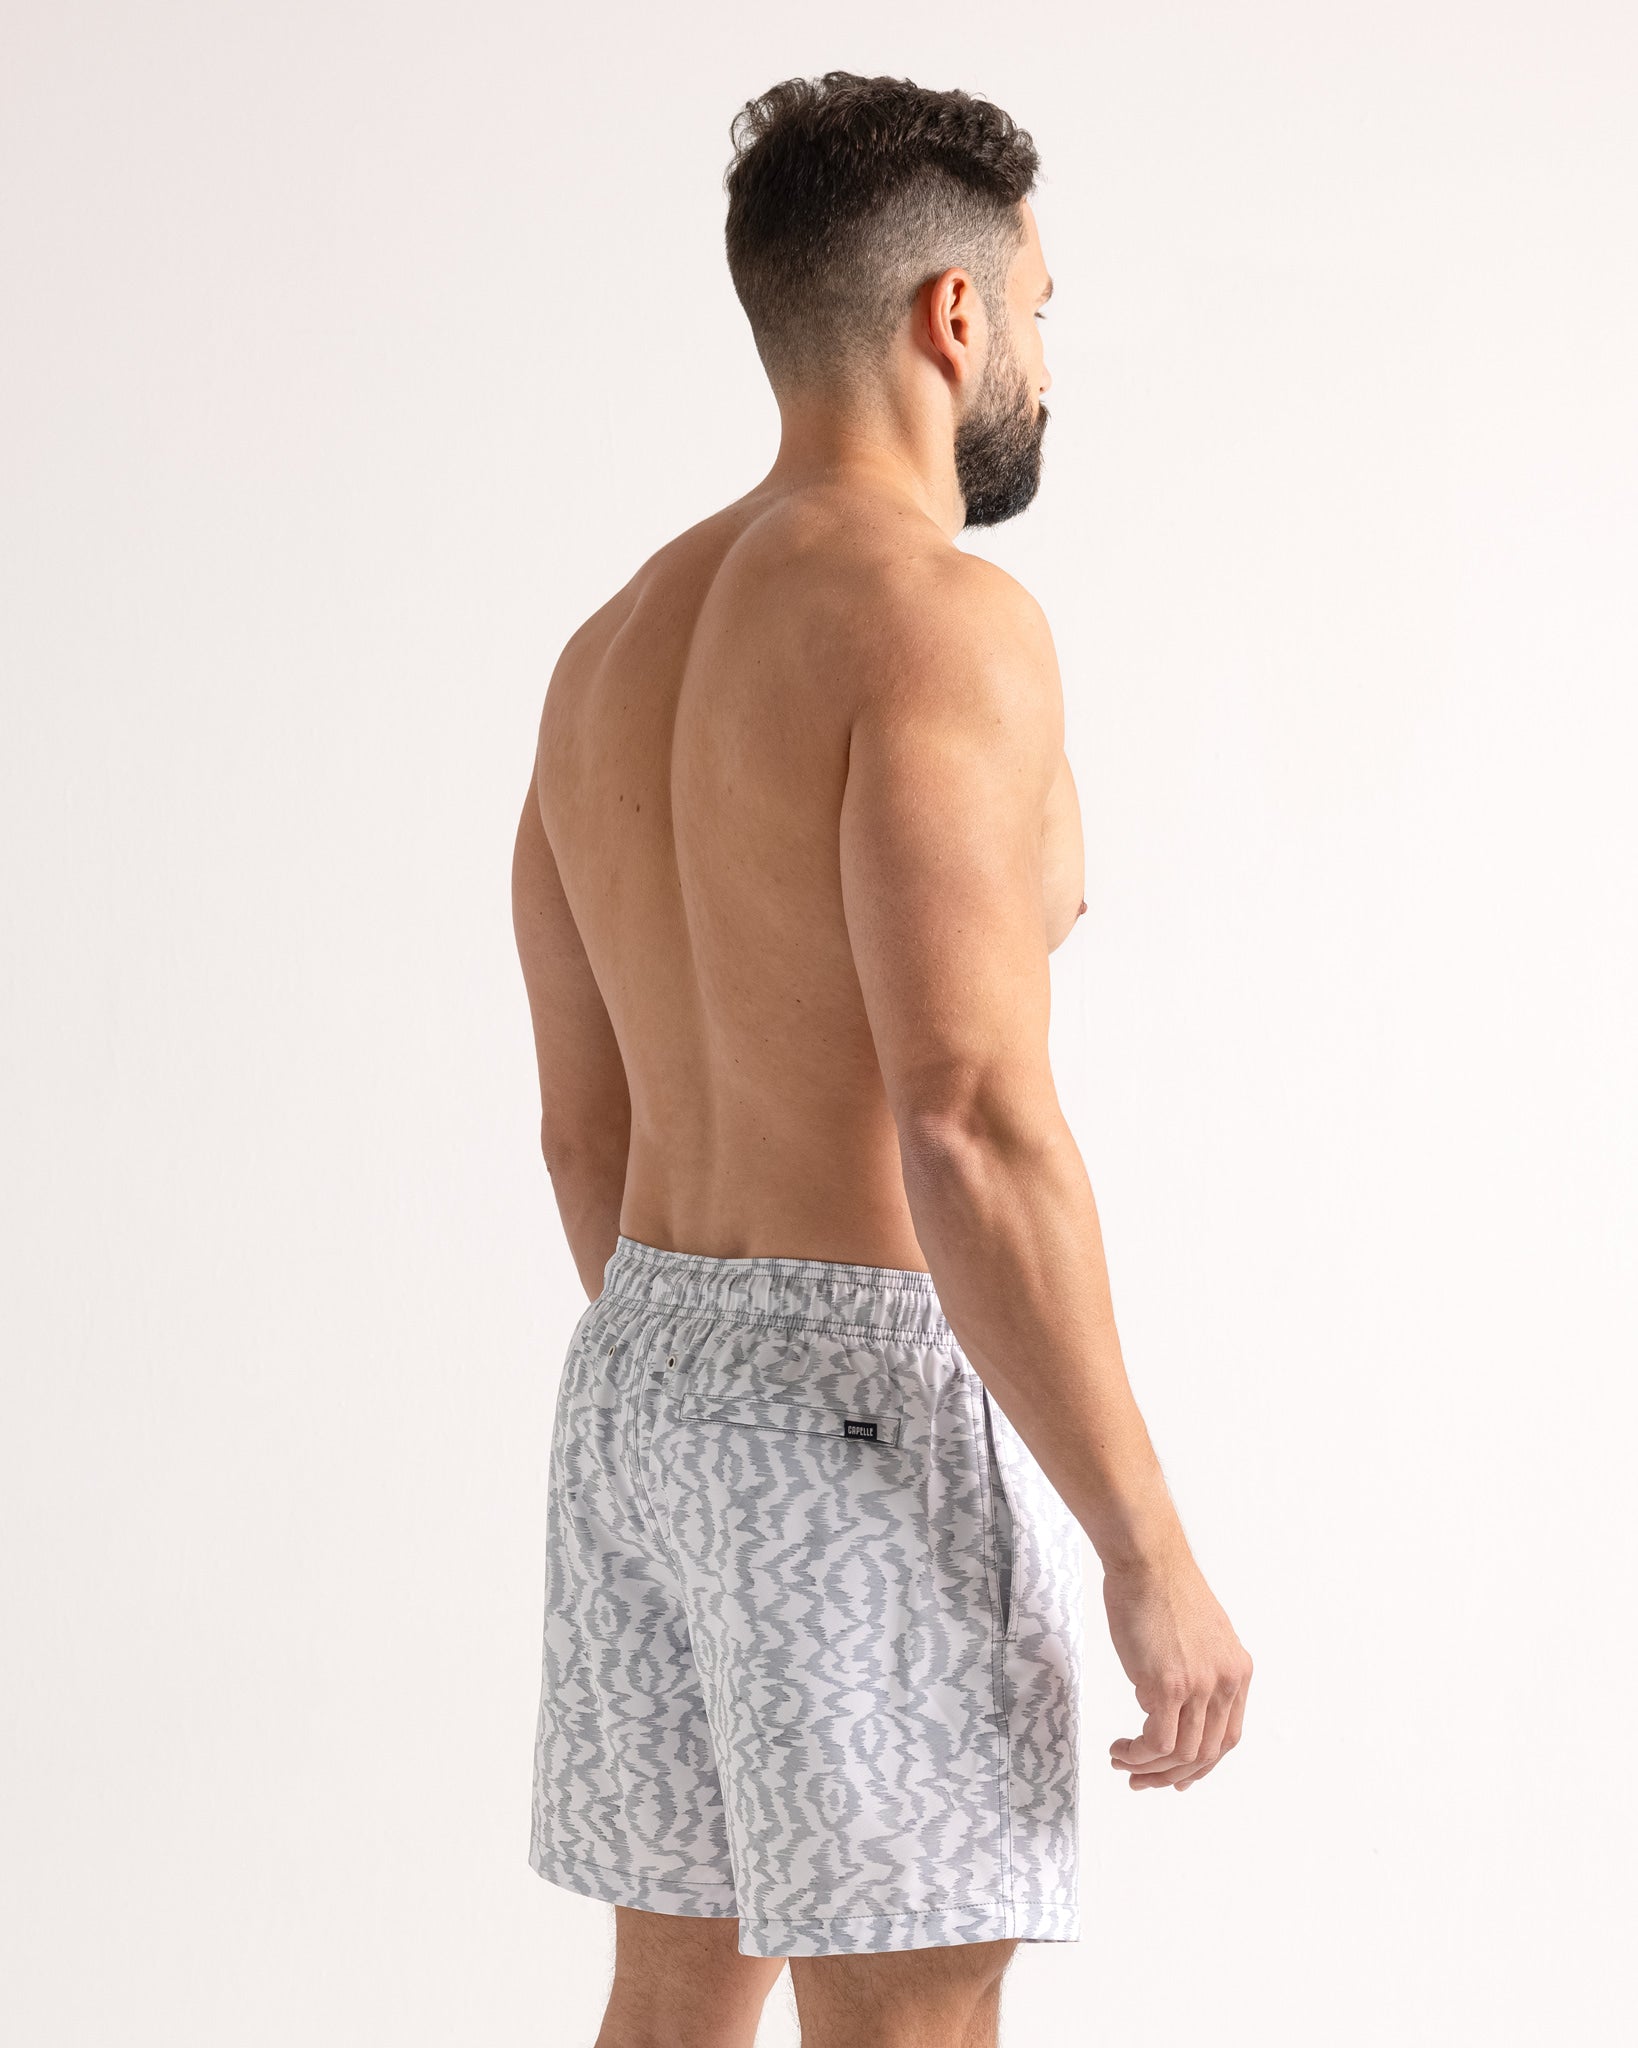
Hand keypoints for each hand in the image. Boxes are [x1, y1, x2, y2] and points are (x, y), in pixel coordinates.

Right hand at [1103, 1544, 1251, 1790]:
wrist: (1147, 1560)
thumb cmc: (1160, 1588)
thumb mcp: (1198, 1634)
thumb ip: (1198, 1669)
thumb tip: (1172, 1700)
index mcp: (1237, 1671)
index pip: (1227, 1736)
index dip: (1203, 1764)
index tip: (1178, 1776)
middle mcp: (1225, 1683)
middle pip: (1207, 1753)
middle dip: (1173, 1776)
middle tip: (1142, 1780)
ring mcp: (1199, 1686)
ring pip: (1182, 1754)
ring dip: (1150, 1769)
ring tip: (1122, 1762)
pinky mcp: (1169, 1685)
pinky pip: (1158, 1742)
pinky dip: (1139, 1755)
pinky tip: (1121, 1748)